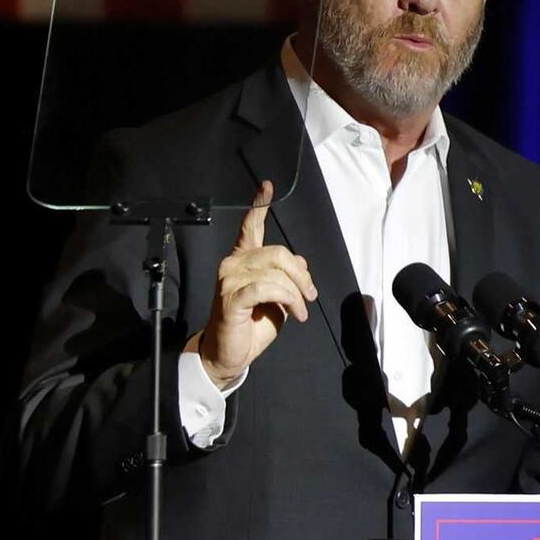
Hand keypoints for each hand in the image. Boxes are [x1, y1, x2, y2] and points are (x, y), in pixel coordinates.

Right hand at [185, 180, 316, 387]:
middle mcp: (233, 263)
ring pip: (275, 272)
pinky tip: (293, 313)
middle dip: (302, 276)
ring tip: (301, 311)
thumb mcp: (279, 299)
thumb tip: (301, 261)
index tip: (267, 186)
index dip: (259, 206)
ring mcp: (229, 279)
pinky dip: (286, 300)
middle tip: (311, 296)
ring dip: (297, 294)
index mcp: (244, 259)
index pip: (250, 227)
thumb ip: (287, 277)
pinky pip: (266, 288)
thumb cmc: (253, 326)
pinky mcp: (230, 297)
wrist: (231, 354)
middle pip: (278, 253)